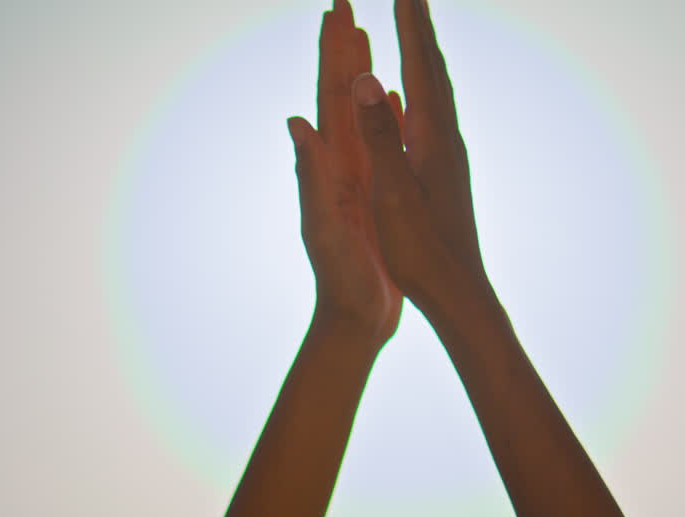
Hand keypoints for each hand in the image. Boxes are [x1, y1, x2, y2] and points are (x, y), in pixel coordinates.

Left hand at [288, 0, 404, 346]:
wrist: (354, 318)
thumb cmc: (341, 279)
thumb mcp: (323, 227)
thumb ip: (310, 178)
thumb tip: (295, 122)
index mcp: (331, 165)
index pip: (329, 96)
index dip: (332, 53)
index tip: (335, 9)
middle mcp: (342, 163)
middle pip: (342, 94)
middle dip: (344, 50)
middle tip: (348, 6)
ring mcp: (359, 176)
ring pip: (359, 112)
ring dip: (360, 73)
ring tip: (366, 38)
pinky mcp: (376, 193)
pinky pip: (380, 142)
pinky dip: (383, 113)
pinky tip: (389, 98)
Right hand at [351, 0, 488, 313]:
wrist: (458, 293)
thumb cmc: (422, 252)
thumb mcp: (393, 194)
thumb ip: (381, 136)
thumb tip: (367, 80)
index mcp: (432, 138)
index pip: (420, 66)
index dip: (410, 24)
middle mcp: (447, 140)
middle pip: (435, 69)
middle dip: (421, 28)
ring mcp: (450, 157)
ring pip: (440, 92)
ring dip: (427, 56)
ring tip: (419, 31)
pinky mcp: (448, 175)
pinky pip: (437, 118)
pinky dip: (428, 92)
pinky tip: (423, 101)